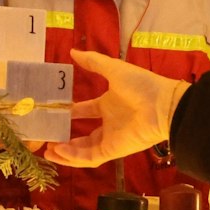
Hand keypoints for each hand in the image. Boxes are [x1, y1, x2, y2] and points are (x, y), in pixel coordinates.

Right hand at [41, 50, 188, 168]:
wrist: (163, 105)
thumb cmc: (141, 85)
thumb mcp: (113, 69)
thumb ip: (93, 62)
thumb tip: (72, 51)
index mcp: (109, 104)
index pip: (85, 111)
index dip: (69, 113)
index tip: (53, 112)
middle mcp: (109, 123)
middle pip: (83, 135)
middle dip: (64, 138)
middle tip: (46, 137)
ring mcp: (111, 139)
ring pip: (83, 150)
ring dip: (65, 152)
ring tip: (47, 151)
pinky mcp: (112, 151)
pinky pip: (89, 158)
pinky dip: (73, 157)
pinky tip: (58, 152)